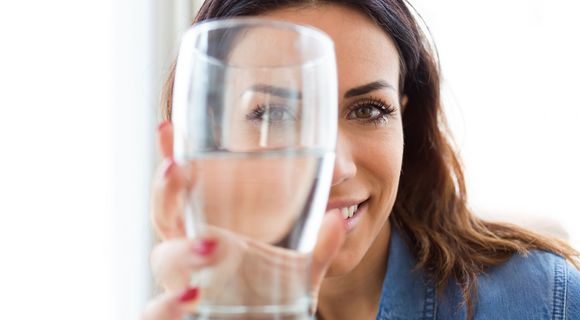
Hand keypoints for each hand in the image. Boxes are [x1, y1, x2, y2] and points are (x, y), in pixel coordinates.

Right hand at [142, 122, 345, 319]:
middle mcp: (193, 255)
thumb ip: (321, 246)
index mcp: (212, 233)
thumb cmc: (274, 301)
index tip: (169, 126)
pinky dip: (165, 305)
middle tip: (178, 167)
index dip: (172, 158)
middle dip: (167, 190)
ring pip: (162, 260)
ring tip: (211, 243)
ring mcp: (185, 284)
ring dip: (179, 250)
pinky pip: (157, 311)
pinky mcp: (185, 316)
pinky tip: (191, 296)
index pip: (184, 190)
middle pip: (166, 216)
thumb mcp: (302, 270)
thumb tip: (343, 216)